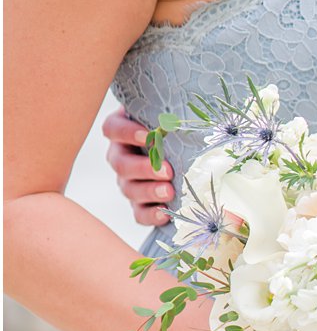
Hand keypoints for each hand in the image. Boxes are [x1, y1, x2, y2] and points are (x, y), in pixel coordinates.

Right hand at [103, 108, 173, 226]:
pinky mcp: (140, 204)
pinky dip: (151, 215)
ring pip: (129, 189)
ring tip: (169, 191)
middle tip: (167, 170)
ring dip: (149, 191)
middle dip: (144, 168)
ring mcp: (128, 182)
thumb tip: (183, 115)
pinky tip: (165, 214)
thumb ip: (172, 116)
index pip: (113, 129)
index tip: (148, 134)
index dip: (126, 132)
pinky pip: (139, 213)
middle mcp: (121, 157)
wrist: (189, 155)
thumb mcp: (174, 119)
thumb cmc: (180, 132)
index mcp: (124, 133)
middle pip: (121, 164)